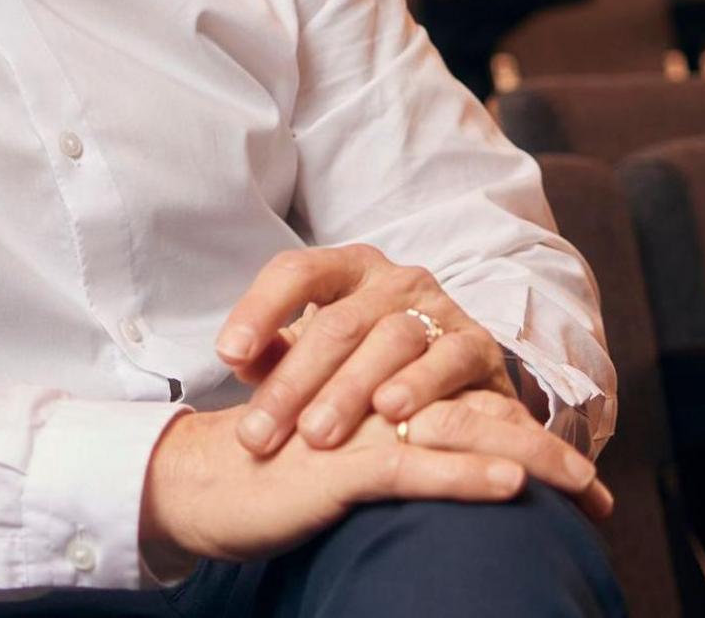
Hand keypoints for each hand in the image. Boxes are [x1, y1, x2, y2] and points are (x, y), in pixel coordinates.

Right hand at [136, 392, 610, 576]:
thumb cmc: (274, 474)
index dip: (530, 437)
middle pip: (482, 410)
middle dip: (547, 451)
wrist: (201, 484)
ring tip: (582, 489)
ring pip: (460, 429)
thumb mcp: (341, 459)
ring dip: (529, 459)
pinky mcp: (339, 463)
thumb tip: (460, 475)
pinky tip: (511, 489)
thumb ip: (390, 452)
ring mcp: (360, 427)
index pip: (472, 405)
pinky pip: (413, 466)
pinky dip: (466, 477)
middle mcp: (377, 397)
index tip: (583, 492)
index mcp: (382, 393)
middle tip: (599, 495)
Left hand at [215, 244, 520, 457]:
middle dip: (294, 382)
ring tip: (316, 435)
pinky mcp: (477, 345)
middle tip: (259, 434)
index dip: (259, 309)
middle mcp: (393, 280)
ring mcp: (438, 308)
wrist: (456, 386)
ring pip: (389, 340)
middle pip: (337, 322)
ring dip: (348, 390)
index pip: (295, 272)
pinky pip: (449, 358)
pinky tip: (390, 412)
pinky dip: (421, 384)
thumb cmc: (366, 368)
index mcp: (346, 270)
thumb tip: (237, 359)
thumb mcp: (315, 356)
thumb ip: (274, 354)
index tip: (226, 356)